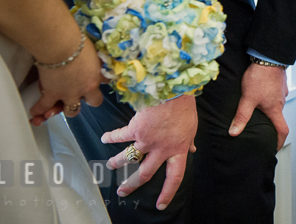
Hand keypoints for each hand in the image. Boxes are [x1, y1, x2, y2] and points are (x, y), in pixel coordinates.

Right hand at [30, 37, 104, 125]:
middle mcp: (85, 89)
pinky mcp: (51, 94)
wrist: (59, 45)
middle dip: (89, 98)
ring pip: (72, 111)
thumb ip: (96, 60)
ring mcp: (68, 94)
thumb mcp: (94, 52)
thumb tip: (99, 59)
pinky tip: (36, 114)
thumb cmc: (77, 43)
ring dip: (68, 108)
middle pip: (94, 102)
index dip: (100, 80)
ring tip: (60, 106)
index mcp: (97, 76)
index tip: (95, 77)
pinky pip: (44, 107)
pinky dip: (39, 111)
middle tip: (81, 93)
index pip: (106, 83)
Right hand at [103, 94, 196, 210]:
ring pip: (128, 158)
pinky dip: (110, 138)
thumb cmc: (184, 107)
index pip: (174, 177)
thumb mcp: (191, 127)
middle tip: (122, 192)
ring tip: (109, 166)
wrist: (174, 90)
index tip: (161, 205)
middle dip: (132, 185)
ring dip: (116, 163)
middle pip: (145, 173)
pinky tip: (104, 138)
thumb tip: (192, 150)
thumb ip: (188, 142)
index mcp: (178, 150)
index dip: (168, 192)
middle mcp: (161, 149)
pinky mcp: (135, 129)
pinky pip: (120, 137)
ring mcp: (147, 140)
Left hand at [230, 63, 288, 150]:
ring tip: (256, 108)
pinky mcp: (279, 83)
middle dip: (270, 124)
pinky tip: (258, 92)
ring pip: (275, 104)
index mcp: (275, 109)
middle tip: (260, 128)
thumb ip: (241, 116)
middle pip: (278, 117)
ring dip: (268, 109)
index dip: (280, 142)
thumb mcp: (247, 98)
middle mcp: (281, 102)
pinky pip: (274, 94)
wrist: (268, 57)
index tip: (275, 148)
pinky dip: (268, 97)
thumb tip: (234, 132)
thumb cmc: (260, 77)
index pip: (283, 130)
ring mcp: (281, 92)